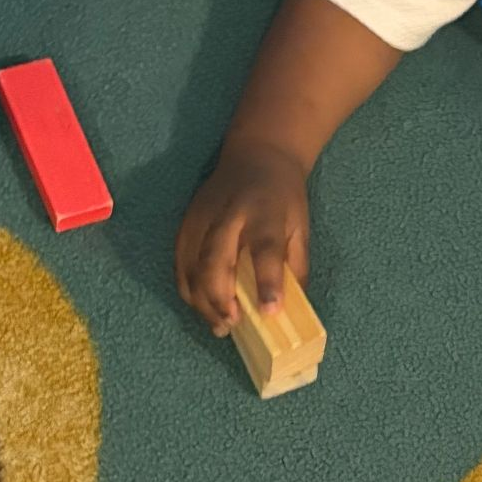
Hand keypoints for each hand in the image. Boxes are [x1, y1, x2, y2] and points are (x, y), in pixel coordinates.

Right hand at [175, 142, 309, 337]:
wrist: (257, 155)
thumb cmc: (283, 197)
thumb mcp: (301, 226)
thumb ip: (296, 265)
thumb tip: (288, 310)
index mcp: (265, 212)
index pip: (265, 249)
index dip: (267, 282)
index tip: (269, 312)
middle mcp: (229, 214)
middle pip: (216, 259)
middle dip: (221, 297)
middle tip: (232, 324)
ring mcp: (202, 217)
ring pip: (192, 265)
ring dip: (202, 300)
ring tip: (219, 326)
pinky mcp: (186, 222)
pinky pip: (180, 263)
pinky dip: (188, 289)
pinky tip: (202, 307)